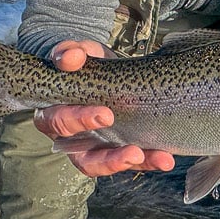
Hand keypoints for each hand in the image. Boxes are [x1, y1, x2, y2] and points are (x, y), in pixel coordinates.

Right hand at [33, 40, 174, 176]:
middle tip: (133, 149)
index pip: (58, 121)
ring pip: (102, 166)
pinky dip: (149, 161)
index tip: (106, 115)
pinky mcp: (115, 152)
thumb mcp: (81, 54)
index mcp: (53, 113)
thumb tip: (71, 57)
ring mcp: (92, 148)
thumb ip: (72, 52)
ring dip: (126, 165)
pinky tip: (166, 159)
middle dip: (108, 156)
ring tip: (154, 160)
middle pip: (80, 155)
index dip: (79, 120)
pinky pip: (129, 162)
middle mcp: (69, 138)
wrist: (106, 71)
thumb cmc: (87, 66)